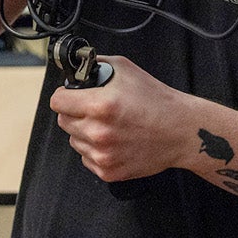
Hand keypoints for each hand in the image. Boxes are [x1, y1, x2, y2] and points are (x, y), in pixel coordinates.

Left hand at [50, 55, 194, 182]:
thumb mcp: (126, 69)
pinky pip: (86, 158)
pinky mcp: (108, 171)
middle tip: (95, 110)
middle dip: (75, 113)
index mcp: (100, 106)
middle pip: (63, 121)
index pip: (57, 101)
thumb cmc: (157, 101)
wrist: (180, 131)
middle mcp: (98, 132)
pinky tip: (115, 141)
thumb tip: (77, 68)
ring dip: (85, 132)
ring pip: (74, 140)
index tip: (71, 95)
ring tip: (110, 126)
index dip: (65, 95)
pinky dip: (96, 150)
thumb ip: (96, 66)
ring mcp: (103, 155)